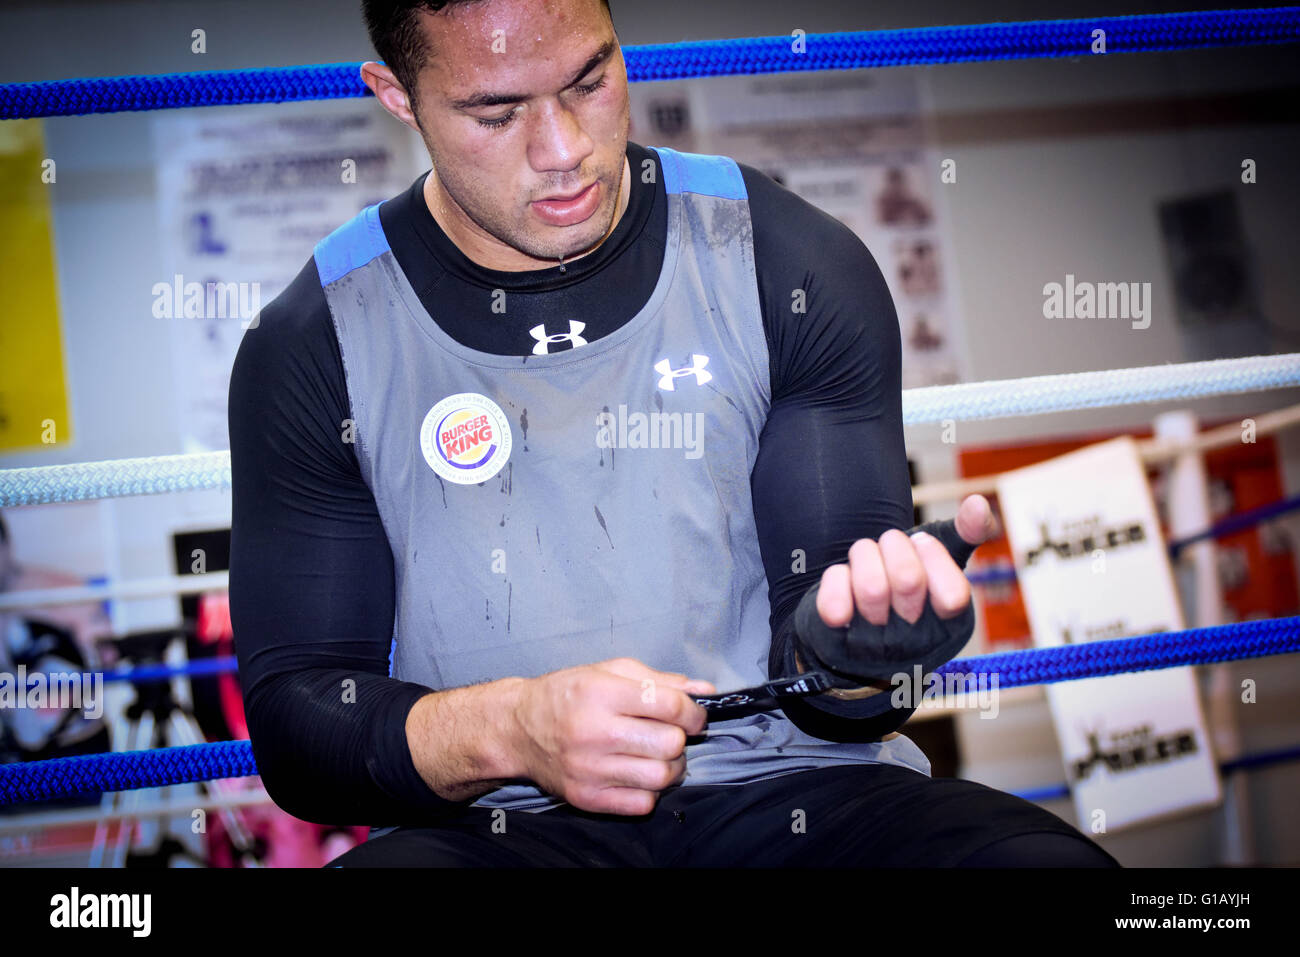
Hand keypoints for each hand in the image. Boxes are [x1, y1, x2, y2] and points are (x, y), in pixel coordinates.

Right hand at [508, 658, 714, 815]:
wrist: (518, 729)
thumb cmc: (566, 695)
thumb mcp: (608, 672)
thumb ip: (659, 679)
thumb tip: (705, 690)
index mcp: (602, 693)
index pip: (671, 706)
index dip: (693, 712)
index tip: (691, 715)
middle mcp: (595, 731)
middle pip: (670, 743)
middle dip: (679, 738)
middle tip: (669, 733)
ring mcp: (589, 768)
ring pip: (661, 776)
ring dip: (670, 766)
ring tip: (656, 754)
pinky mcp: (586, 796)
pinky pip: (642, 803)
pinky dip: (650, 791)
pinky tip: (637, 773)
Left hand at [794, 494, 998, 681]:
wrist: (852, 623)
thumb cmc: (905, 583)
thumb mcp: (939, 559)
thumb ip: (965, 533)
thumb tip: (978, 501)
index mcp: (948, 624)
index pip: (954, 595)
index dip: (933, 556)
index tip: (922, 541)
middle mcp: (914, 641)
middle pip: (909, 580)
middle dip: (894, 545)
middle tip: (889, 547)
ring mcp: (874, 645)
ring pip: (871, 587)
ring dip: (864, 556)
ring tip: (866, 561)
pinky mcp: (836, 641)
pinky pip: (833, 604)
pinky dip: (836, 578)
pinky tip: (843, 579)